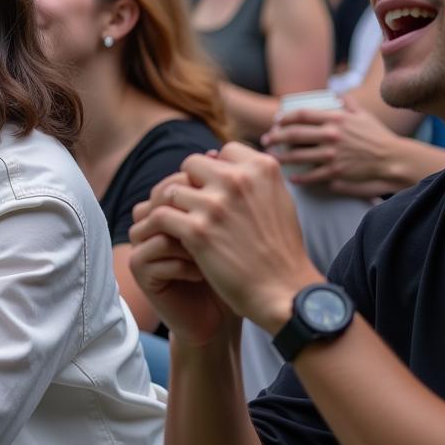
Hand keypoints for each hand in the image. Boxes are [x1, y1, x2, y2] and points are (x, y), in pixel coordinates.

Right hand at [129, 174, 237, 347]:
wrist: (228, 313)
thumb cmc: (237, 267)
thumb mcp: (235, 222)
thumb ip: (226, 189)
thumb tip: (219, 147)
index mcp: (173, 207)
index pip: (178, 179)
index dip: (203, 191)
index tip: (233, 211)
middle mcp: (154, 221)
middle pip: (163, 196)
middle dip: (196, 211)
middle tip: (222, 232)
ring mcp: (143, 243)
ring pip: (157, 221)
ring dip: (190, 238)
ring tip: (215, 254)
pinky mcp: (141, 269)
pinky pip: (151, 252)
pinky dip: (182, 263)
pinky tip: (203, 272)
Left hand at [132, 145, 321, 332]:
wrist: (284, 292)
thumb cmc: (281, 249)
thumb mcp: (277, 200)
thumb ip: (251, 177)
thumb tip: (215, 154)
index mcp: (262, 168)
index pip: (222, 151)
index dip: (216, 172)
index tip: (216, 192)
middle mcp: (238, 180)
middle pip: (191, 164)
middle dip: (191, 185)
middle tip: (193, 209)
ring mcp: (216, 204)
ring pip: (172, 189)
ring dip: (174, 208)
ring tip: (180, 225)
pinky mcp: (197, 230)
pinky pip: (161, 215)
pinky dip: (160, 226)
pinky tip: (171, 238)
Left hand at [262, 95, 395, 195]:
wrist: (394, 159)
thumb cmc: (378, 136)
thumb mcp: (364, 116)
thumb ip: (349, 104)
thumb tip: (338, 93)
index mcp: (336, 119)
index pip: (302, 115)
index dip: (285, 118)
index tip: (276, 122)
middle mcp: (332, 135)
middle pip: (294, 134)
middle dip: (276, 137)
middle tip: (266, 140)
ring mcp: (333, 154)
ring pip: (298, 155)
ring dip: (282, 157)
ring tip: (272, 157)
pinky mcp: (336, 172)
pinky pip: (312, 175)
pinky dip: (299, 177)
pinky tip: (292, 177)